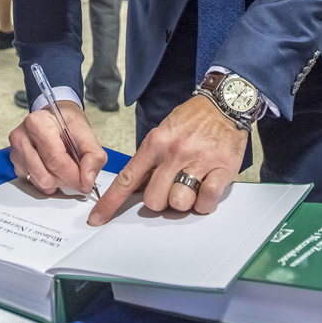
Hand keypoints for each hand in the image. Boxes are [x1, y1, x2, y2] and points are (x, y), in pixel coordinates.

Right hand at [9, 102, 106, 196]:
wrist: (54, 118)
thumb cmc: (67, 123)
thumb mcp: (87, 133)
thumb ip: (93, 156)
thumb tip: (87, 179)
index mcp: (38, 123)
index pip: (55, 160)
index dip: (73, 175)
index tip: (85, 181)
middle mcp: (21, 137)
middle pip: (46, 175)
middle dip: (66, 180)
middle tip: (78, 173)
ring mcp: (16, 152)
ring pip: (40, 182)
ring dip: (57, 182)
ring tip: (66, 167)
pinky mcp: (16, 164)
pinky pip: (34, 183)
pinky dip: (48, 181)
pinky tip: (54, 168)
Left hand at [87, 96, 247, 225]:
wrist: (224, 104)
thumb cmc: (193, 120)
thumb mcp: (163, 133)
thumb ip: (149, 160)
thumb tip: (135, 188)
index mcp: (156, 143)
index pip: (127, 179)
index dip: (110, 202)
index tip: (98, 218)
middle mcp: (174, 153)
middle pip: (154, 200)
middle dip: (160, 200)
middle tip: (170, 187)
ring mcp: (198, 161)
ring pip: (179, 203)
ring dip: (184, 201)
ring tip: (191, 184)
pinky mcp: (221, 169)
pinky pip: (206, 201)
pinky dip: (204, 202)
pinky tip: (205, 188)